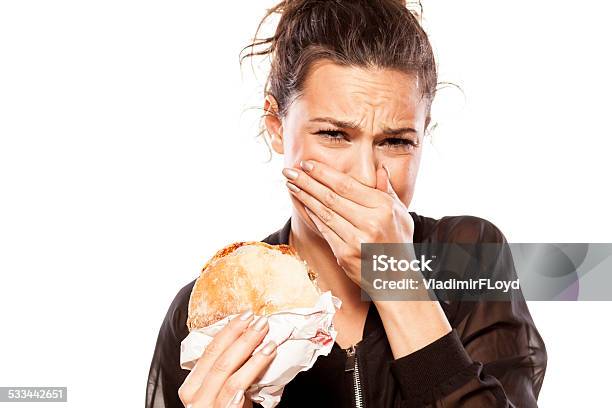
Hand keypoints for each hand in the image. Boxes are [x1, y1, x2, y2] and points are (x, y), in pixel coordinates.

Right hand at [178, 311, 276, 407]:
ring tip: (269, 346)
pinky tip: (245, 389)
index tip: (247, 315)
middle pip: (219, 361)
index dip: (229, 331)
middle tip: (261, 323)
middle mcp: (194, 398)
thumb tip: (252, 340)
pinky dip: (236, 397)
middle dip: (242, 339)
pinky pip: (226, 406)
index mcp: (193, 385)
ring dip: (251, 360)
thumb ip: (232, 370)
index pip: (210, 351)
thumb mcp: (226, 389)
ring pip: (228, 380)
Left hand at [282, 159, 414, 285]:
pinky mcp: (345, 254)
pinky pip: (324, 230)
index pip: (346, 185)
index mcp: (383, 207)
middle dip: (307, 181)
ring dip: (304, 196)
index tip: (307, 163)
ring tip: (291, 184)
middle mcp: (370, 223)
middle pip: (331, 197)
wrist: (397, 279)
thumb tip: (379, 168)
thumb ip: (387, 190)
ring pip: (324, 213)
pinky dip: (312, 215)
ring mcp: (356, 240)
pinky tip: (302, 204)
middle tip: (290, 170)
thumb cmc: (398, 242)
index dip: (323, 173)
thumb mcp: (401, 213)